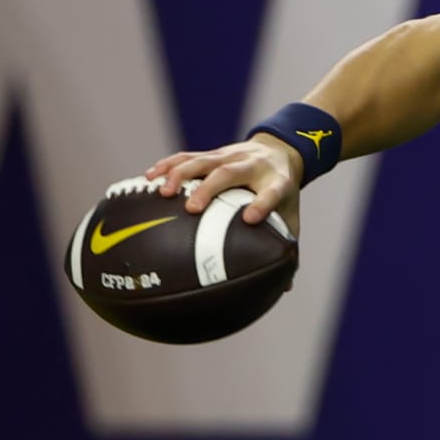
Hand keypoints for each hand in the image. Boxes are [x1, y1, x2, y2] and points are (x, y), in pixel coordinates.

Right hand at [145, 135, 302, 236]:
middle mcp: (253, 166)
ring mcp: (231, 156)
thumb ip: (285, 245)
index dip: (262, 204)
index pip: (271, 193)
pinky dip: (168, 165)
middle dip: (209, 188)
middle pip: (229, 172)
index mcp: (277, 182)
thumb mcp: (290, 215)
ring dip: (182, 174)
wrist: (280, 150)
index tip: (249, 218)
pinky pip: (187, 156)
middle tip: (192, 208)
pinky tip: (150, 178)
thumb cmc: (283, 193)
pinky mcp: (213, 153)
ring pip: (205, 160)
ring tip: (163, 192)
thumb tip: (284, 289)